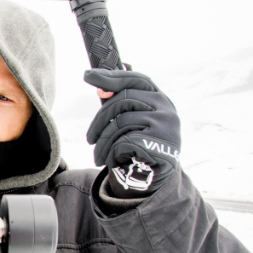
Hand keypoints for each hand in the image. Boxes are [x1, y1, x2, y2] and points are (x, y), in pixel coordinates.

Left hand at [84, 69, 180, 194]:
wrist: (157, 176)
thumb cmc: (141, 143)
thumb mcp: (134, 120)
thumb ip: (119, 102)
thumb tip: (99, 85)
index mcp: (159, 98)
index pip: (135, 79)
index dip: (111, 76)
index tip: (87, 76)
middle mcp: (165, 107)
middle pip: (122, 100)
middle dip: (99, 120)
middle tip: (89, 139)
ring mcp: (164, 124)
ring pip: (120, 122)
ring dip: (103, 142)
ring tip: (97, 155)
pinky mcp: (158, 143)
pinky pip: (123, 141)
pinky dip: (112, 152)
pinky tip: (111, 161)